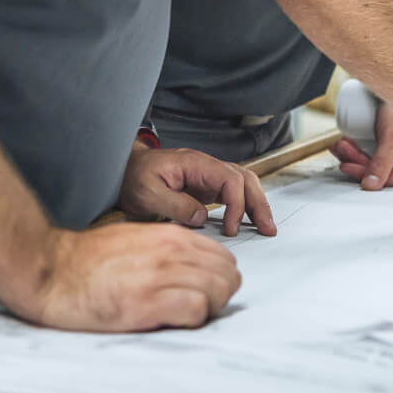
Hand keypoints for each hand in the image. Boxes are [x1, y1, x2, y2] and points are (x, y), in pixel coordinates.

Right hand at [11, 221, 241, 330]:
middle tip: (198, 309)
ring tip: (183, 317)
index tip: (203, 292)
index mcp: (170, 236)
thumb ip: (167, 251)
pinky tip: (171, 321)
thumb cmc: (87, 260)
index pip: (223, 257)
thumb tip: (190, 270)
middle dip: (219, 296)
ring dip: (208, 309)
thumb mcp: (136, 240)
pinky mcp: (149, 302)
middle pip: (228, 275)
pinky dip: (193, 320)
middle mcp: (171, 251)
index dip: (218, 279)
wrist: (52, 271)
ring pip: (219, 291)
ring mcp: (162, 275)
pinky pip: (197, 310)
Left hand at [119, 146, 277, 237]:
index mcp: (194, 164)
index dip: (236, 204)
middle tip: (268, 228)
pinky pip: (232, 194)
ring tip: (265, 226)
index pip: (230, 179)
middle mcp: (206, 167)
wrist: (124, 171)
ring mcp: (207, 176)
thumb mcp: (147, 194)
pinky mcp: (205, 188)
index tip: (230, 229)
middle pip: (245, 178)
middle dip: (259, 203)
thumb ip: (175, 205)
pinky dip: (244, 206)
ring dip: (256, 204)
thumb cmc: (133, 178)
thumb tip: (202, 218)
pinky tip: (247, 222)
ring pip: (243, 184)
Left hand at [333, 100, 392, 188]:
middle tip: (342, 149)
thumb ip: (382, 165)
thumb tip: (371, 185)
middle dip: (356, 161)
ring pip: (373, 166)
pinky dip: (358, 151)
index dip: (366, 175)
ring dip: (353, 156)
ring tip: (342, 145)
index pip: (390, 181)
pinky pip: (373, 158)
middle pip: (379, 174)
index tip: (349, 166)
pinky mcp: (392, 154)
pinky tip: (347, 146)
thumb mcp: (392, 140)